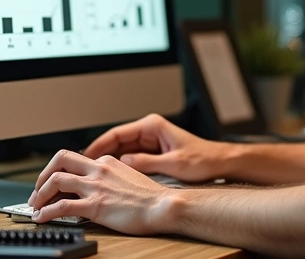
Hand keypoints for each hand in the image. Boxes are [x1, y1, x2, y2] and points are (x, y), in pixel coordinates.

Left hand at [27, 149, 176, 234]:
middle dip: (43, 174)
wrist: (163, 206)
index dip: (60, 170)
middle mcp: (99, 169)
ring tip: (35, 205)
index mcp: (107, 162)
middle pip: (60, 160)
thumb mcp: (129, 177)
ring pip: (56, 180)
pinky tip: (41, 218)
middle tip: (38, 189)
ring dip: (40, 193)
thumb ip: (112, 177)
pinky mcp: (95, 206)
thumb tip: (100, 185)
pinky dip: (46, 212)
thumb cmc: (151, 197)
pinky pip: (62, 207)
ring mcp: (96, 186)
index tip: (54, 182)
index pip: (75, 159)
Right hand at [82, 113, 232, 182]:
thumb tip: (122, 164)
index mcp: (152, 126)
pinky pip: (131, 159)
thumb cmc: (204, 160)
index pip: (117, 133)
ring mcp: (150, 142)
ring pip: (121, 151)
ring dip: (108, 162)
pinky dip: (120, 167)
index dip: (98, 145)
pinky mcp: (153, 153)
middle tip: (83, 168)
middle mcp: (149, 131)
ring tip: (92, 175)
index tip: (85, 156)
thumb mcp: (174, 164)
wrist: (221, 163)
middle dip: (100, 155)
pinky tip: (111, 178)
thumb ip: (147, 163)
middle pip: (116, 142)